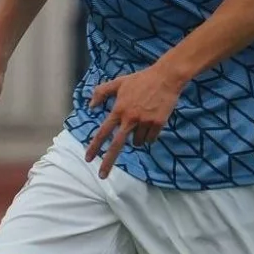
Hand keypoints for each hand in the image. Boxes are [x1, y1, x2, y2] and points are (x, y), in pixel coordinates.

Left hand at [85, 64, 183, 178]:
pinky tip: (151, 123)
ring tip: (141, 123)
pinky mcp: (158, 123)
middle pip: (117, 145)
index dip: (94, 146)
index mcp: (119, 109)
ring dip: (137, 138)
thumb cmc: (141, 79)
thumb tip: (91, 106)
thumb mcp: (119, 82)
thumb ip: (102, 92)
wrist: (166, 77)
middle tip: (102, 175)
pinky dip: (149, 135)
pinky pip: (151, 139)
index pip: (103, 131)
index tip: (88, 158)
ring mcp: (145, 122)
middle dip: (108, 162)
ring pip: (137, 142)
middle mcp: (130, 118)